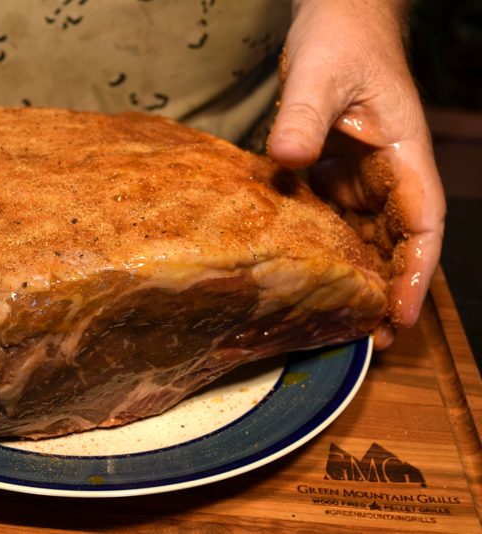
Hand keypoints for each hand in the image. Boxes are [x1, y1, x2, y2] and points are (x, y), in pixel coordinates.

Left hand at [267, 0, 445, 349]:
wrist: (334, 20)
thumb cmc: (340, 39)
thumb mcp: (320, 73)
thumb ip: (304, 115)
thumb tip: (288, 156)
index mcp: (403, 154)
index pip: (422, 225)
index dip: (415, 274)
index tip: (400, 316)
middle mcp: (389, 172)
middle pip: (397, 243)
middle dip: (386, 290)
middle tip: (363, 337)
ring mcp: (362, 174)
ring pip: (367, 237)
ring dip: (357, 276)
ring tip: (333, 319)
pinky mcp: (335, 171)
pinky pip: (335, 219)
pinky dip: (327, 248)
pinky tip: (304, 274)